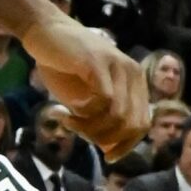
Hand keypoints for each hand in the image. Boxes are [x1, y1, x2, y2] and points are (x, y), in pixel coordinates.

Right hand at [24, 17, 145, 160]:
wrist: (47, 33)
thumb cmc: (66, 67)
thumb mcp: (86, 98)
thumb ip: (101, 118)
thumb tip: (111, 148)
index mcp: (136, 83)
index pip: (142, 124)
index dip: (127, 145)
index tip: (107, 156)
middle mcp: (133, 74)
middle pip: (131, 124)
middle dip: (103, 138)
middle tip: (77, 133)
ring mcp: (119, 67)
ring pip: (117, 115)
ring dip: (89, 128)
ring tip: (67, 121)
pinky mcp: (100, 63)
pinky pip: (103, 100)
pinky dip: (83, 114)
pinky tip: (63, 112)